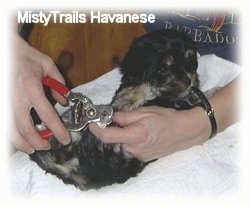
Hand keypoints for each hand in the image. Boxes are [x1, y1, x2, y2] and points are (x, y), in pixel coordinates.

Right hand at [10, 34, 70, 153]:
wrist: (4, 50)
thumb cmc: (25, 56)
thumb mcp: (48, 65)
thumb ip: (59, 84)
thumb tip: (64, 102)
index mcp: (31, 87)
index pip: (47, 115)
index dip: (58, 130)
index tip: (65, 139)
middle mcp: (16, 97)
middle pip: (26, 128)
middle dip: (38, 142)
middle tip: (47, 146)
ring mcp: (4, 102)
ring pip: (10, 130)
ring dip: (22, 143)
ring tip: (33, 148)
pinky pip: (4, 124)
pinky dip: (11, 135)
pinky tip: (18, 139)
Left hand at [89, 106, 209, 161]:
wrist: (183, 131)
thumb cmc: (166, 119)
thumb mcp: (144, 112)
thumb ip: (124, 116)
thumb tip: (110, 117)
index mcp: (134, 136)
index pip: (107, 136)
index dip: (96, 130)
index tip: (92, 123)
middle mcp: (134, 149)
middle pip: (114, 140)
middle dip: (112, 130)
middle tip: (118, 119)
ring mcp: (139, 155)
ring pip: (122, 144)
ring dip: (122, 135)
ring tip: (135, 125)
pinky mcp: (143, 157)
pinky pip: (130, 148)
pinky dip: (129, 140)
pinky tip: (140, 133)